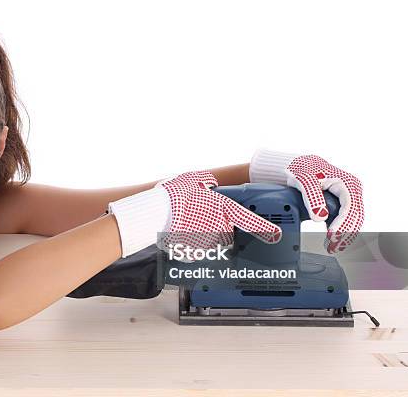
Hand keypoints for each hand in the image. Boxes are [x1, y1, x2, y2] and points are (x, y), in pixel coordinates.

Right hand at [108, 170, 281, 257]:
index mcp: (224, 208)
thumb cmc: (174, 195)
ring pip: (212, 240)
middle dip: (218, 225)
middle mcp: (220, 226)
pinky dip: (191, 243)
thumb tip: (209, 183)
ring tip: (187, 222)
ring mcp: (208, 241)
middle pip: (227, 230)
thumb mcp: (192, 179)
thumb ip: (206, 181)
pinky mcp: (195, 252)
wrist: (155, 213)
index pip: (251, 221)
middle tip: (199, 215)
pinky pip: (197, 248)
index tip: (277, 234)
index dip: (267, 229)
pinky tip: (180, 232)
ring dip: (203, 234)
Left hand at [250, 149, 363, 252]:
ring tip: (331, 247)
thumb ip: (312, 198)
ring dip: (343, 234)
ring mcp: (347, 197)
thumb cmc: (302, 169)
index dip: (342, 223)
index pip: (350, 207)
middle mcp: (351, 190)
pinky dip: (338, 230)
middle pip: (354, 216)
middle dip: (345, 233)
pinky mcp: (340, 204)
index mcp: (347, 184)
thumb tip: (320, 217)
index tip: (333, 235)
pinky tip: (331, 240)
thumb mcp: (304, 181)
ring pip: (351, 220)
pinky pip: (343, 219)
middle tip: (333, 246)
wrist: (297, 167)